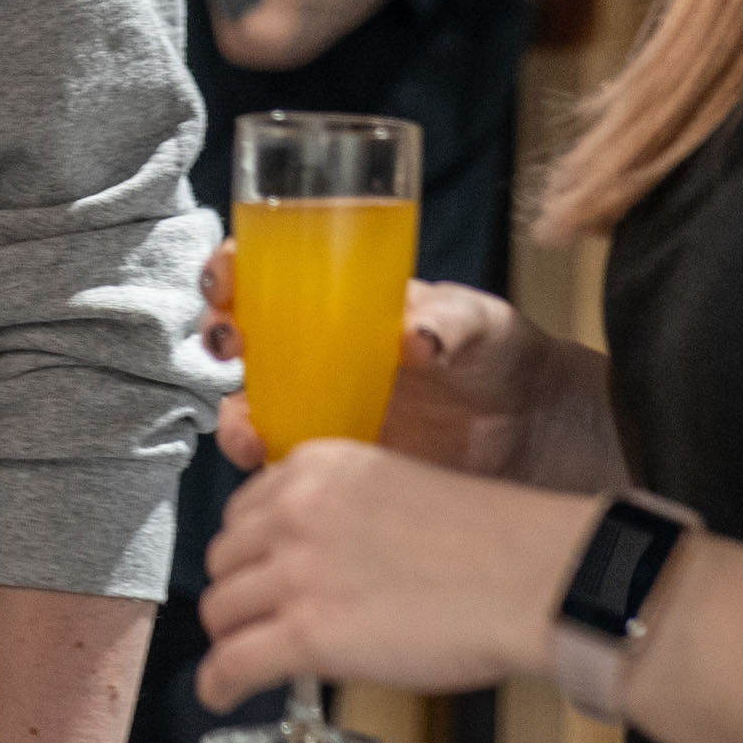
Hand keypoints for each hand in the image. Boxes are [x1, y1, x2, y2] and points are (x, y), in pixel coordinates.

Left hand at [196, 441, 591, 703]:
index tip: (257, 566)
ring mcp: (297, 572)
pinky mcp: (307, 633)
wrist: (532, 577)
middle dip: (239, 589)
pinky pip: (233, 663)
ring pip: (221, 609)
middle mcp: (297, 510)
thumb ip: (342, 506)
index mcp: (320, 466)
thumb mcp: (397, 487)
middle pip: (224, 557)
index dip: (251, 547)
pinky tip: (222, 693)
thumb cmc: (491, 541)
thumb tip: (315, 548)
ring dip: (231, 636)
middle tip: (258, 614)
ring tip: (245, 655)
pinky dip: (218, 684)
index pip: (244, 507)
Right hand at [200, 247, 575, 480]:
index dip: (230, 269)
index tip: (226, 276)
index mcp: (337, 301)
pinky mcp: (331, 461)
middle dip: (215, 335)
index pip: (265, 273)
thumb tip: (417, 335)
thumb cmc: (496, 355)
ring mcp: (319, 408)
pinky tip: (284, 473)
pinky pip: (281, 465)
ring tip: (251, 434)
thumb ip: (449, 323)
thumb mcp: (477, 324)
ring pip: (247, 409)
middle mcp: (314, 353)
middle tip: (228, 343)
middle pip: (237, 338)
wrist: (527, 429)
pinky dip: (269, 471)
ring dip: (234, 419)